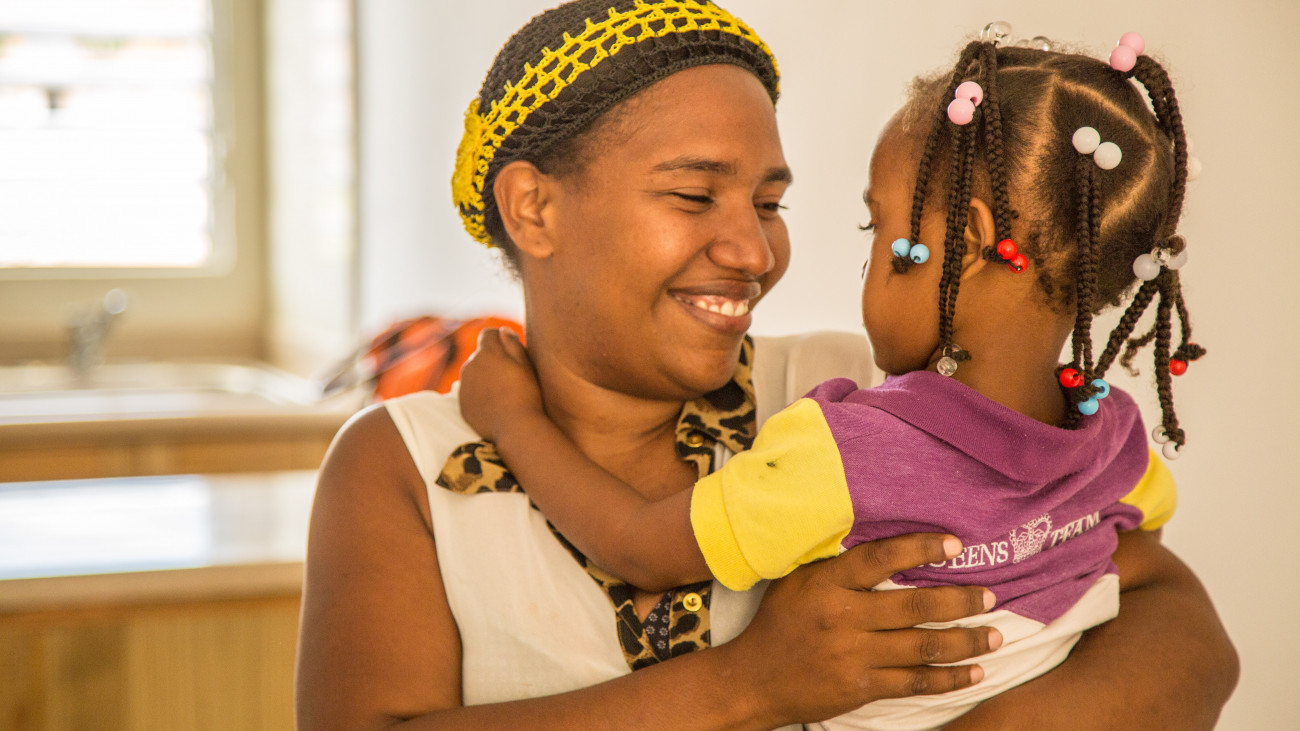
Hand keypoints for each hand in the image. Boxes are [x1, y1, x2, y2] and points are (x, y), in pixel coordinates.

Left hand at [458, 328, 544, 440]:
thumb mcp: (526, 365)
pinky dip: (479, 394)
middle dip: (492, 359)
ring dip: (485, 376)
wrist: (515, 428)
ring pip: (473, 373)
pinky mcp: (462, 404)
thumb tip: (503, 330)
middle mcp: (470, 366)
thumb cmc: (526, 394)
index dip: (501, 338)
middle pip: (480, 355)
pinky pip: (469, 392)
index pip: (488, 334)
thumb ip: (512, 344)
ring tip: (504, 392)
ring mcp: (463, 386)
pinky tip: (495, 404)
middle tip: (512, 375)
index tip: (511, 349)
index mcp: (486, 353)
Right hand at [724, 534, 1000, 725]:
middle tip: (990, 596)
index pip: (880, 559)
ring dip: (966, 641)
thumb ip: (837, 568)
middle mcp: (842, 617)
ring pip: (922, 645)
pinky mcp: (860, 688)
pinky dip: (949, 677)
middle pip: (915, 605)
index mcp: (826, 584)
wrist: (753, 680)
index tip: (954, 544)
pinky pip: (914, 681)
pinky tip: (974, 672)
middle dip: (961, 601)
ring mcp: (853, 656)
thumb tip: (887, 547)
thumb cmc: (778, 623)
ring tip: (995, 635)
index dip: (920, 548)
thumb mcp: (797, 582)